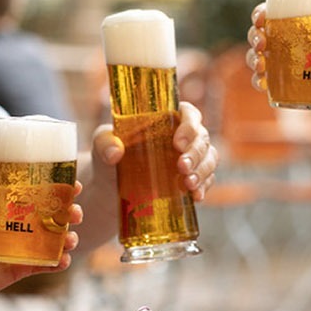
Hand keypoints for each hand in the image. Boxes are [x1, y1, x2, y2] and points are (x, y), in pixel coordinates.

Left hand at [0, 186, 79, 306]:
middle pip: (52, 216)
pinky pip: (45, 265)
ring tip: (70, 239)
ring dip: (67, 238)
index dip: (55, 188)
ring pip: (54, 240)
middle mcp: (20, 226)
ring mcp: (23, 248)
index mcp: (6, 209)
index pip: (35, 194)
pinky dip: (58, 263)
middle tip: (74, 213)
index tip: (71, 184)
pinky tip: (63, 260)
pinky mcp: (22, 268)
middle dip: (69, 213)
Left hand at [91, 102, 218, 201]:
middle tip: (182, 167)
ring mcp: (189, 158)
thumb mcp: (101, 144)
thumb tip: (115, 153)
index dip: (189, 125)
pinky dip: (204, 187)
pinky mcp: (191, 179)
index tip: (177, 143)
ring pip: (209, 158)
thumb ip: (104, 142)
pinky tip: (196, 196)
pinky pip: (207, 180)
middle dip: (196, 153)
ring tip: (189, 185)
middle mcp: (182, 136)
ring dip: (203, 171)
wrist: (109, 189)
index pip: (189, 113)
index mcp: (166, 118)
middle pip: (202, 138)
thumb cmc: (108, 156)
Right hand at [245, 2, 310, 96]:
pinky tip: (263, 84)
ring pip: (254, 55)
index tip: (261, 17)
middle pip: (257, 33)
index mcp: (291, 25)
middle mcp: (279, 41)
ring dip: (252, 59)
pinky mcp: (276, 81)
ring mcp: (275, 61)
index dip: (260, 13)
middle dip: (254, 37)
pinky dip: (258, 81)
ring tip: (261, 65)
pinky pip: (260, 80)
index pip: (269, 13)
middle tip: (262, 44)